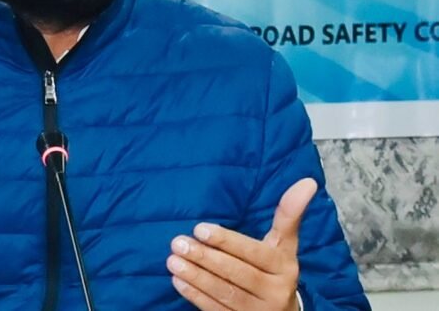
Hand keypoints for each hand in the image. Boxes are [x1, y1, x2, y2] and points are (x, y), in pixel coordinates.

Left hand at [166, 178, 316, 310]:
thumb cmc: (277, 269)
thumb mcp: (285, 244)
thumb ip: (289, 214)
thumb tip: (307, 182)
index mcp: (284, 267)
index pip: (253, 253)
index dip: (227, 241)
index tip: (200, 228)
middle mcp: (274, 291)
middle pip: (236, 274)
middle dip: (205, 258)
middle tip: (178, 243)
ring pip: (224, 293)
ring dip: (196, 277)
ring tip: (173, 260)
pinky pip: (216, 310)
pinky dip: (196, 296)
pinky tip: (178, 281)